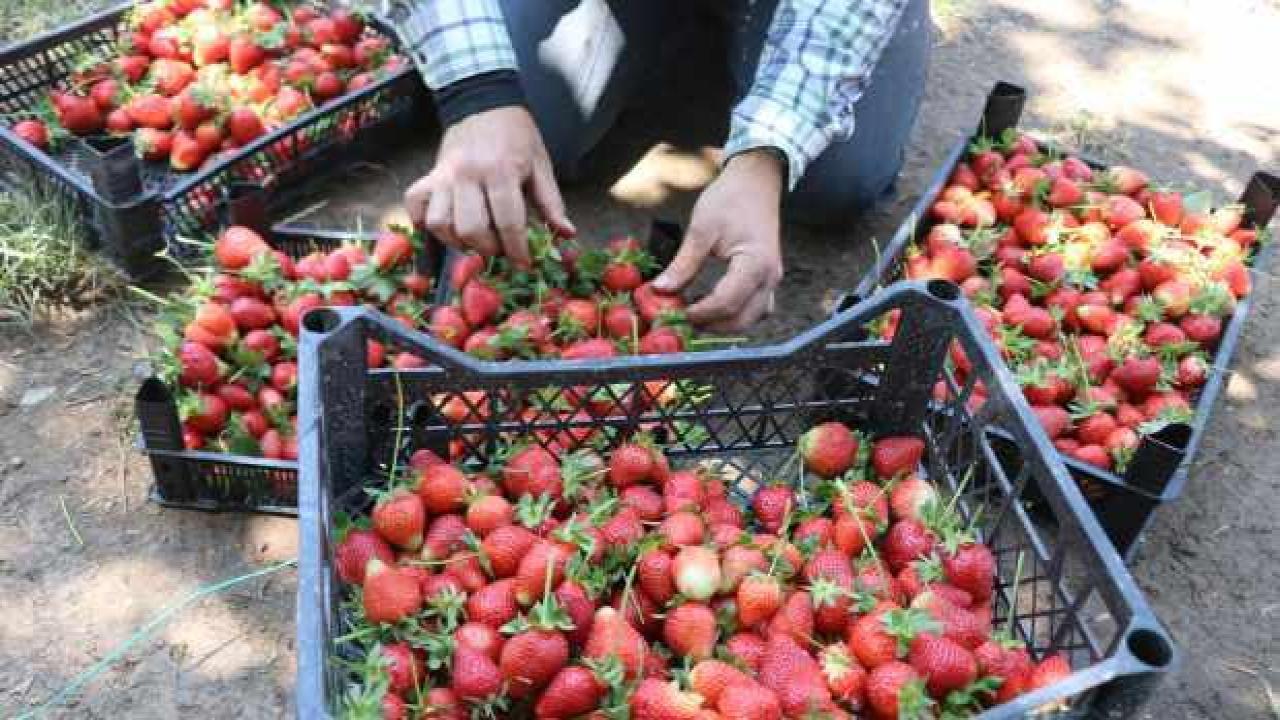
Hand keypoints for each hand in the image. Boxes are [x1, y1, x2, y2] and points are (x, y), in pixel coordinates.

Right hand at [404, 106, 574, 266]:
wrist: (484, 101)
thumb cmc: (516, 136)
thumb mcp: (541, 165)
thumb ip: (551, 203)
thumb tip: (566, 234)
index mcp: (501, 171)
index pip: (508, 223)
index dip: (517, 250)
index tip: (524, 264)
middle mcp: (468, 174)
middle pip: (472, 230)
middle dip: (489, 249)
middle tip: (500, 247)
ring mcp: (444, 175)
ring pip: (441, 224)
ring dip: (458, 241)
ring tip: (475, 238)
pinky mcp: (429, 175)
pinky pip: (417, 207)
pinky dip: (426, 223)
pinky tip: (446, 226)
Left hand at [652, 149, 784, 331]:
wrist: (756, 182)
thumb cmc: (730, 199)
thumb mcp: (701, 230)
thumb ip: (683, 264)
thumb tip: (661, 289)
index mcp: (755, 264)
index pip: (727, 302)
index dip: (700, 313)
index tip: (677, 312)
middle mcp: (769, 276)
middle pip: (742, 319)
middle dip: (712, 325)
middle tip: (683, 319)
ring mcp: (772, 279)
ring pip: (753, 318)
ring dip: (725, 323)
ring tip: (697, 314)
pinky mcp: (768, 278)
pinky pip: (756, 307)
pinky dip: (736, 314)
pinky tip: (713, 306)